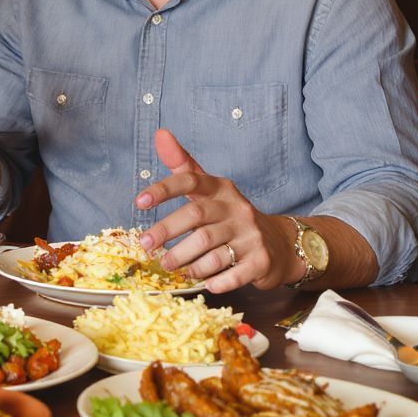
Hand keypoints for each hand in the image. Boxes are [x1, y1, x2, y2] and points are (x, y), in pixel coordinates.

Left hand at [136, 129, 301, 291]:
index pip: (190, 181)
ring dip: (186, 262)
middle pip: (196, 218)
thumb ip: (183, 165)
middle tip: (147, 246)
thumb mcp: (209, 189)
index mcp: (221, 189)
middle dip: (166, 232)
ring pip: (211, 250)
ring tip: (172, 266)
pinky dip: (215, 281)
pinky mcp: (260, 261)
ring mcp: (251, 236)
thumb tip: (160, 133)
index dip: (163, 190)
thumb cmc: (230, 215)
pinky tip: (204, 283)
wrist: (278, 243)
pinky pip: (233, 275)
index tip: (138, 202)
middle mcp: (237, 209)